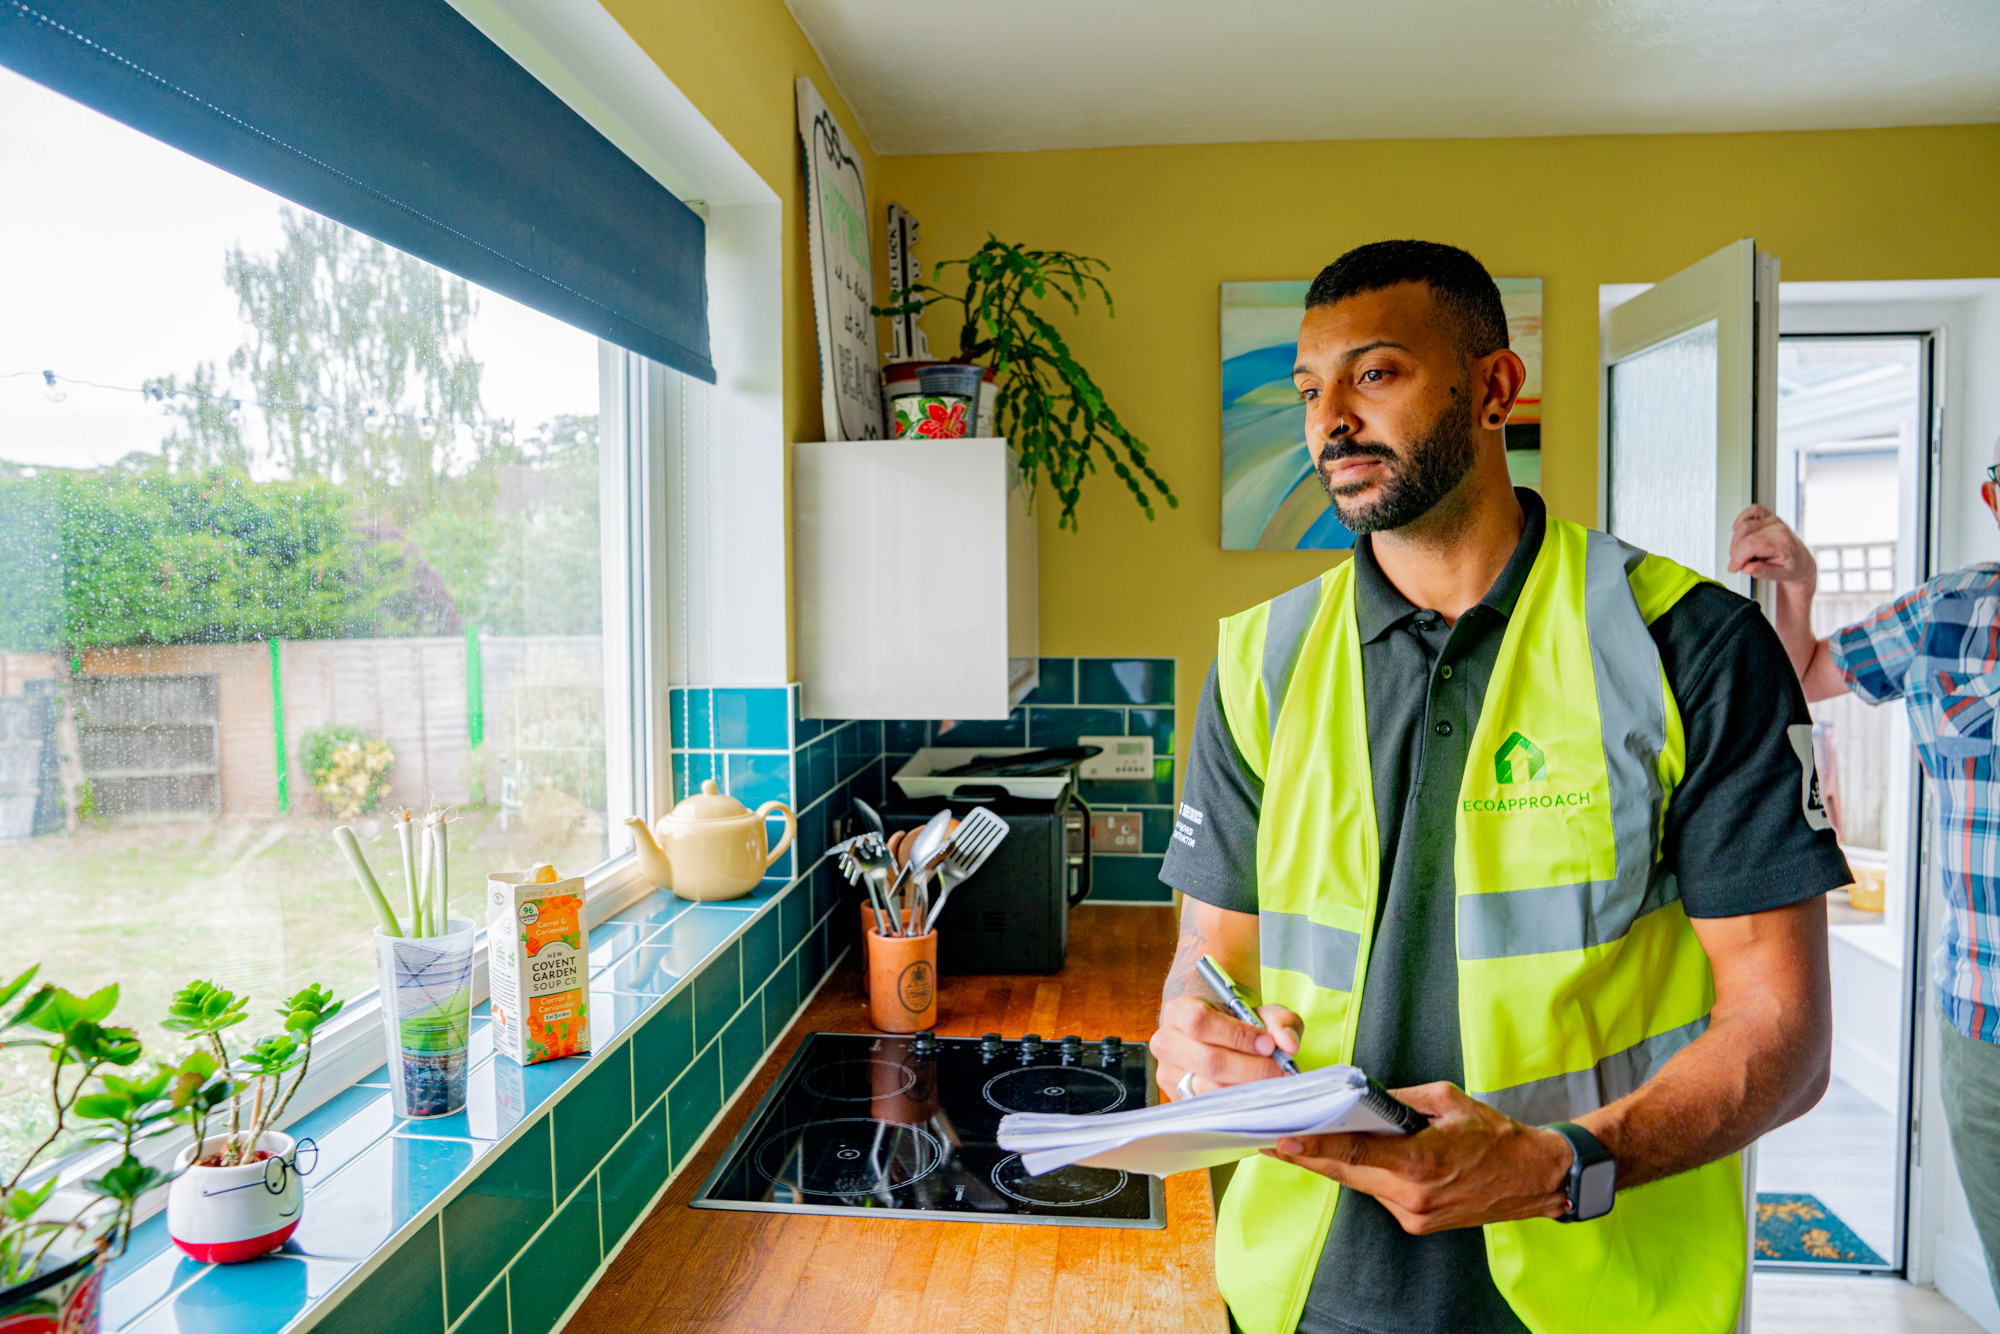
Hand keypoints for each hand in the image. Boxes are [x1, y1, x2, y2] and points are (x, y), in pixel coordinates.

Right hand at [1150, 995, 1301, 1099]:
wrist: (1213, 1037)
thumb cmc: (1235, 1023)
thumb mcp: (1260, 1012)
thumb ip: (1279, 1021)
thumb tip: (1288, 1044)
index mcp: (1179, 1011)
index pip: (1201, 1022)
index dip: (1237, 1035)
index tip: (1269, 1044)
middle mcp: (1167, 1043)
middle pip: (1208, 1061)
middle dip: (1251, 1069)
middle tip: (1281, 1070)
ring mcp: (1169, 1075)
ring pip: (1209, 1090)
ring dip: (1248, 1090)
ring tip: (1274, 1084)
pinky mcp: (1178, 1099)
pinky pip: (1210, 1108)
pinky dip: (1239, 1105)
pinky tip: (1258, 1097)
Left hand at [1262, 1083, 1572, 1232]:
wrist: (1532, 1179)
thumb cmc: (1494, 1135)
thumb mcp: (1447, 1100)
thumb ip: (1399, 1101)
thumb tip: (1361, 1096)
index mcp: (1421, 1162)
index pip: (1355, 1151)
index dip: (1314, 1146)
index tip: (1281, 1139)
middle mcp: (1413, 1195)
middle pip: (1346, 1172)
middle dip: (1307, 1155)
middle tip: (1269, 1139)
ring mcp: (1413, 1214)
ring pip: (1358, 1183)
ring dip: (1332, 1163)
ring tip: (1298, 1140)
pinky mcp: (1416, 1222)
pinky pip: (1377, 1191)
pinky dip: (1361, 1172)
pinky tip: (1347, 1155)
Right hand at [1728, 504, 1816, 585]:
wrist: (1802, 561)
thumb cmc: (1792, 568)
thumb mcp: (1780, 575)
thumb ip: (1763, 572)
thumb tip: (1747, 569)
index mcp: (1782, 543)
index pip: (1750, 546)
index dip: (1737, 558)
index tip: (1733, 568)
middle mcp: (1778, 529)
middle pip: (1745, 537)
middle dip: (1735, 552)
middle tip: (1738, 564)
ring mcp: (1774, 521)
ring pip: (1744, 524)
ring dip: (1736, 540)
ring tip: (1740, 552)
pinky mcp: (1770, 516)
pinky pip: (1753, 510)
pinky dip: (1742, 519)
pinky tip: (1738, 530)